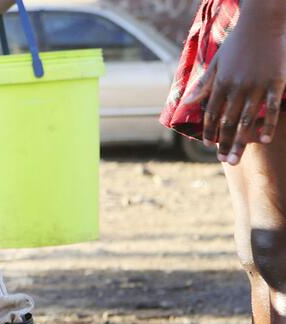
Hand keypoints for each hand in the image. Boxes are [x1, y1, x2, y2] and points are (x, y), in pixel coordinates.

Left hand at [182, 10, 285, 164]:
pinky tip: (264, 140)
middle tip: (224, 161)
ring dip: (240, 142)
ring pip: (246, 120)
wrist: (262, 23)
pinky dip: (268, 124)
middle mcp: (236, 87)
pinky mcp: (275, 82)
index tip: (208, 146)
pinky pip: (272, 108)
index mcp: (220, 83)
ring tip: (236, 159)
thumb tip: (186, 104)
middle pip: (227, 122)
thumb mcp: (216, 62)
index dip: (208, 131)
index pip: (211, 113)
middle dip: (224, 143)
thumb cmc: (237, 43)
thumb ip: (203, 85)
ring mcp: (256, 86)